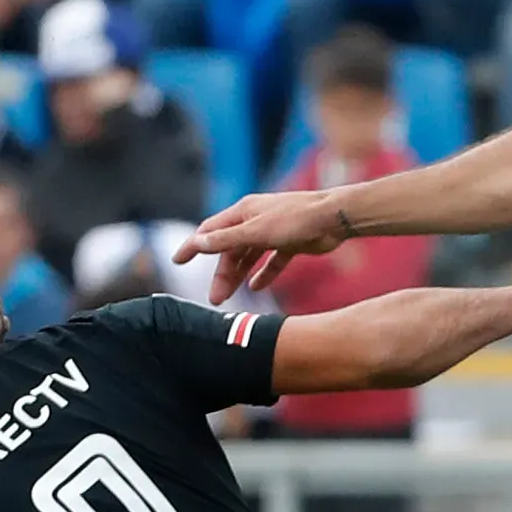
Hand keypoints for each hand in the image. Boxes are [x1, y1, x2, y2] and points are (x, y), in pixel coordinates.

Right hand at [174, 188, 348, 301]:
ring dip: (238, 277)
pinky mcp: (291, 243)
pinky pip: (271, 261)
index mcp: (243, 212)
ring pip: (249, 257)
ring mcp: (273, 232)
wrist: (334, 218)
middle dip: (221, 273)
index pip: (210, 231)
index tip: (177, 261)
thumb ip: (227, 240)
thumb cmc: (295, 220)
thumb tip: (198, 243)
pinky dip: (263, 274)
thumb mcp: (256, 232)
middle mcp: (255, 220)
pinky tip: (257, 287)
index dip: (193, 246)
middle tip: (215, 299)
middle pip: (230, 249)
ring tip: (229, 299)